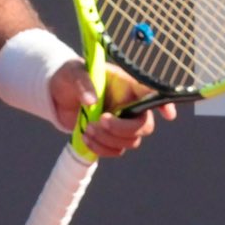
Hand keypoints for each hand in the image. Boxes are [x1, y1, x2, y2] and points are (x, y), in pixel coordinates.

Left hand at [46, 61, 176, 158]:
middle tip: (101, 121)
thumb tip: (92, 101)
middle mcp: (128, 105)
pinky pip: (115, 151)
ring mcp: (120, 123)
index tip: (168, 116)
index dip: (163, 104)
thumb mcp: (73, 73)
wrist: (56, 93)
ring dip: (109, 140)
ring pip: (130, 141)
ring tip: (88, 128)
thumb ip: (83, 84)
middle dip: (123, 129)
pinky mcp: (109, 137)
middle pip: (144, 126)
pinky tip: (86, 138)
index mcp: (126, 85)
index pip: (151, 93)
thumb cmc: (69, 76)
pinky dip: (101, 149)